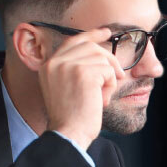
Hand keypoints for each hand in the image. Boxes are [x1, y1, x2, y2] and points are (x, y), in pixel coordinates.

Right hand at [37, 27, 117, 149]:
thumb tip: (99, 53)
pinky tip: (102, 99)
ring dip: (109, 78)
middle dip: (109, 59)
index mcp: (48, 65)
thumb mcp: (65, 88)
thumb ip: (74, 69)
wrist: (68, 133)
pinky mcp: (83, 73)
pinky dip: (110, 86)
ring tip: (102, 96)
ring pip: (102, 59)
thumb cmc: (71, 117)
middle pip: (90, 47)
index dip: (91, 35)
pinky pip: (108, 71)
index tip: (106, 33)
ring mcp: (67, 66)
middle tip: (119, 75)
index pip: (72, 41)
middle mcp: (54, 62)